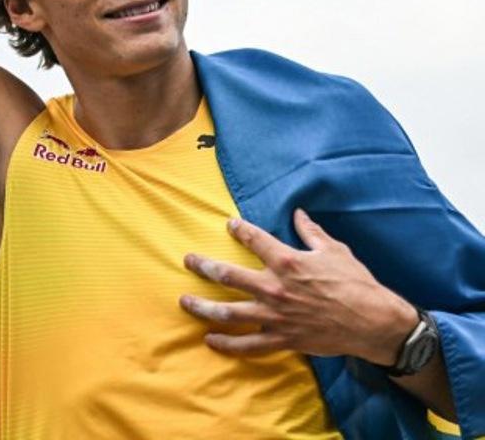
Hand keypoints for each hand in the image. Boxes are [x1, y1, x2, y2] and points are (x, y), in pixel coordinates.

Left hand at [180, 208, 417, 363]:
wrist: (372, 322)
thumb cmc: (355, 282)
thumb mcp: (333, 249)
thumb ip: (311, 231)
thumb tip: (298, 214)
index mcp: (287, 261)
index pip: (253, 238)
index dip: (239, 229)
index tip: (229, 225)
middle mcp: (274, 288)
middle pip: (228, 275)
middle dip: (204, 266)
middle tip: (189, 261)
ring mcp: (275, 316)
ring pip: (230, 312)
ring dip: (204, 307)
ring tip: (185, 302)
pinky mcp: (282, 340)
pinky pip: (249, 345)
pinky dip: (227, 345)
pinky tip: (210, 340)